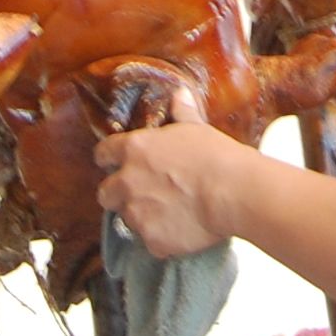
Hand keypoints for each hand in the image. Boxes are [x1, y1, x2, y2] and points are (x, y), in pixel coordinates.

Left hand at [95, 107, 249, 260]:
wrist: (232, 192)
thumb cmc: (216, 155)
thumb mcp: (196, 127)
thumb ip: (181, 112)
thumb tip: (179, 94)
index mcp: (134, 150)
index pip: (103, 154)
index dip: (109, 159)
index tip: (116, 163)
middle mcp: (127, 182)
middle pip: (105, 193)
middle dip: (118, 194)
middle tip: (144, 193)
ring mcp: (137, 214)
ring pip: (128, 219)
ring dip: (143, 216)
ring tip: (171, 212)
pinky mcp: (151, 240)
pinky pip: (151, 241)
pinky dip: (163, 238)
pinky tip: (183, 229)